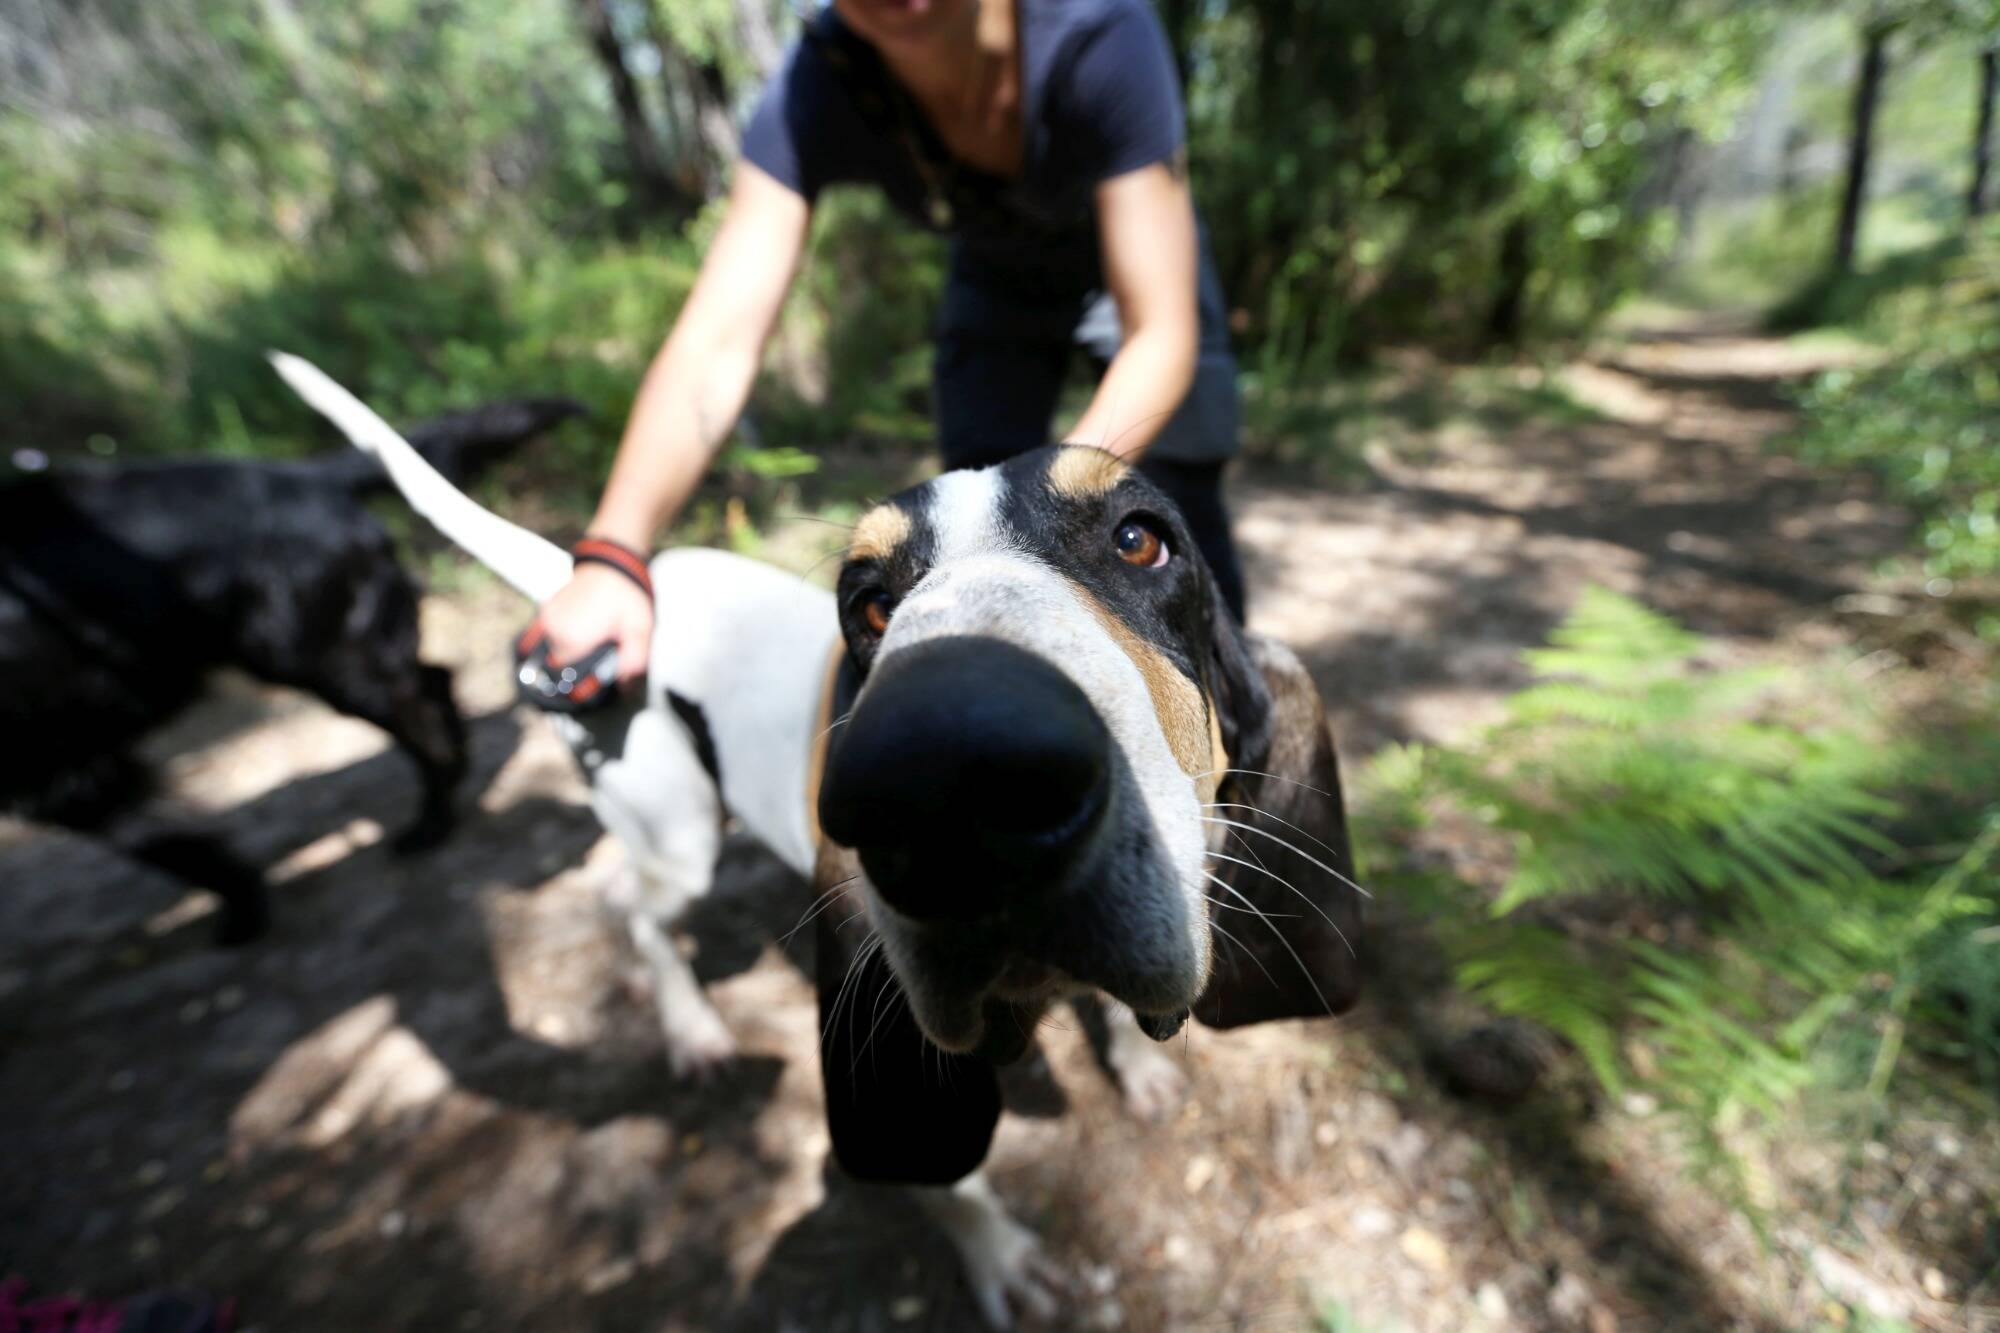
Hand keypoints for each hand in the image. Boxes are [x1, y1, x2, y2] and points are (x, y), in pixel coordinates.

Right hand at [534, 561, 654, 687]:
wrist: (612, 560)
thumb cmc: (626, 592)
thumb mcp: (639, 629)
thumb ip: (633, 659)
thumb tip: (624, 680)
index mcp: (572, 637)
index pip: (572, 673)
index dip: (590, 671)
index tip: (604, 661)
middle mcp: (554, 628)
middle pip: (564, 660)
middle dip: (584, 656)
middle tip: (604, 639)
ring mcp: (548, 616)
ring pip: (558, 646)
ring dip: (575, 643)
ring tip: (596, 627)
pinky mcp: (548, 606)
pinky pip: (556, 630)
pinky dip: (569, 630)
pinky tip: (587, 619)